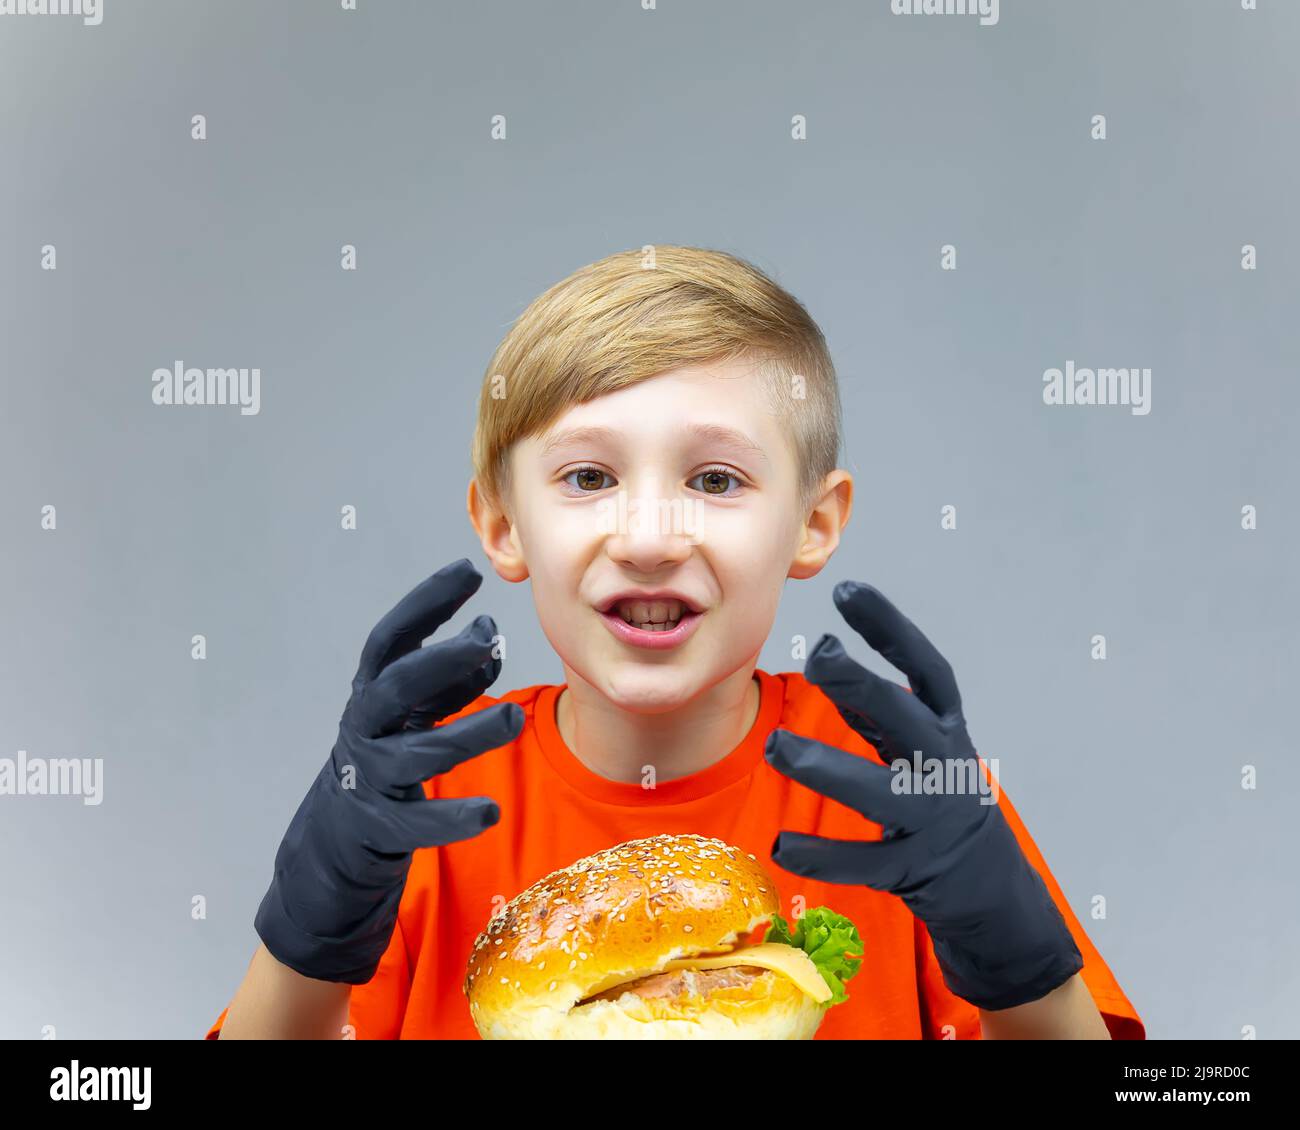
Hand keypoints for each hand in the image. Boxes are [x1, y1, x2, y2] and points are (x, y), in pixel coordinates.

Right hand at [253, 558, 523, 983]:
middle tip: (487, 637)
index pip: (393, 638)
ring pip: (419, 754)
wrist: (341, 831)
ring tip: (514, 718)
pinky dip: (453, 817)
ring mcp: (371, 776)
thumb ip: (453, 674)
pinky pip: (419, 822)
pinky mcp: (381, 825)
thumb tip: (489, 637)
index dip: (426, 603)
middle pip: (398, 686)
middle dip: (442, 659)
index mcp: (373, 690)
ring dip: (470, 734)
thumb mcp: (417, 707)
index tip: (467, 572)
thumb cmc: (393, 749)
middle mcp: (366, 726)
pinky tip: (489, 812)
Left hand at [763, 581, 1082, 1011]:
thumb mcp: (918, 742)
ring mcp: (930, 819)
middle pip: (903, 717)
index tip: (847, 590)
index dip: (889, 627)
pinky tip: (782, 845)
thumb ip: (874, 707)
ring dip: (826, 768)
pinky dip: (823, 855)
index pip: (924, 667)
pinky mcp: (913, 869)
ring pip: (879, 791)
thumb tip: (824, 653)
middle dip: (861, 683)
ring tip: (775, 746)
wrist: (988, 886)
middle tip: (817, 652)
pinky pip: (864, 862)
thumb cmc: (936, 794)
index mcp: (945, 726)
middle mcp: (942, 764)